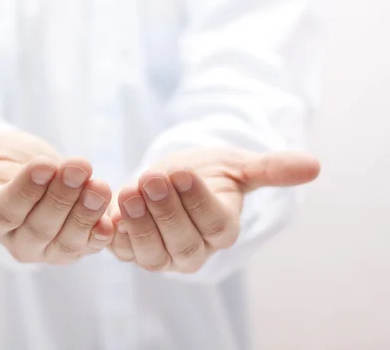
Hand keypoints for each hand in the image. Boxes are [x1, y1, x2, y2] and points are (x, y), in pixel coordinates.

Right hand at [0, 131, 114, 264]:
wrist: (38, 168)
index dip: (25, 190)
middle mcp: (18, 240)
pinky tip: (115, 213)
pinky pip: (91, 244)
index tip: (44, 164)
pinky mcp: (77, 246)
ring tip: (100, 183)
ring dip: (86, 213)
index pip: (6, 210)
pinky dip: (103, 231)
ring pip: (68, 239)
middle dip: (61, 197)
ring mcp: (50, 247)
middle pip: (40, 226)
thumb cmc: (3, 157)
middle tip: (79, 165)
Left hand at [109, 148, 319, 272]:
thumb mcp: (236, 164)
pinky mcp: (131, 251)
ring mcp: (161, 256)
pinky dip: (114, 234)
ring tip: (128, 191)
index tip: (183, 172)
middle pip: (182, 243)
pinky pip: (121, 250)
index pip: (213, 223)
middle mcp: (193, 251)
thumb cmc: (205, 171)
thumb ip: (269, 169)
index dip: (198, 201)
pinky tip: (108, 210)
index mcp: (222, 230)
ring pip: (151, 253)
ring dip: (139, 223)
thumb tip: (314, 165)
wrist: (168, 178)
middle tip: (152, 179)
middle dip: (166, 211)